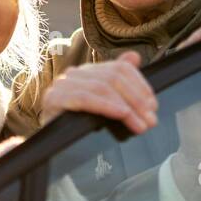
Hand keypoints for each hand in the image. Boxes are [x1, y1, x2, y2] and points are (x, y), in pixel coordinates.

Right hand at [40, 51, 157, 135]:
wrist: (48, 143)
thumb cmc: (76, 124)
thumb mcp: (102, 104)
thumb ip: (118, 81)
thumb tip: (134, 57)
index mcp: (88, 72)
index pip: (120, 68)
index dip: (140, 85)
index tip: (153, 106)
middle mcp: (75, 74)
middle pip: (113, 77)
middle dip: (137, 100)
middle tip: (151, 120)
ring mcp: (62, 85)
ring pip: (101, 87)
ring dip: (126, 107)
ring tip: (140, 124)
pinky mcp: (54, 98)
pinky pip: (85, 99)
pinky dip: (106, 106)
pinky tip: (121, 115)